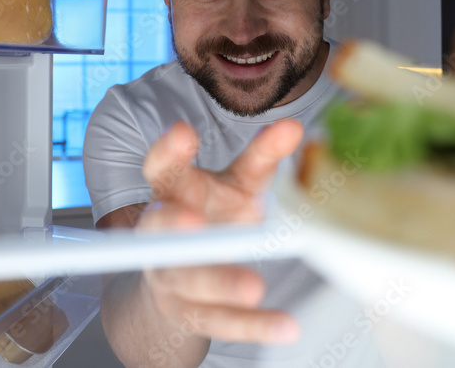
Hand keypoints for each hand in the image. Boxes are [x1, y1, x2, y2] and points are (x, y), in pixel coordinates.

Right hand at [137, 119, 303, 344]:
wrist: (181, 281)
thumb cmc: (214, 216)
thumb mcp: (238, 184)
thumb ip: (262, 158)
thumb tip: (294, 128)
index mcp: (172, 193)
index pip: (161, 169)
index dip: (167, 151)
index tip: (183, 132)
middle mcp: (162, 234)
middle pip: (160, 228)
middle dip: (172, 222)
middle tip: (193, 221)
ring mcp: (171, 276)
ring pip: (190, 280)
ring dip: (219, 282)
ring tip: (254, 287)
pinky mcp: (190, 313)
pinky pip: (220, 321)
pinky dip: (253, 325)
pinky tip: (285, 326)